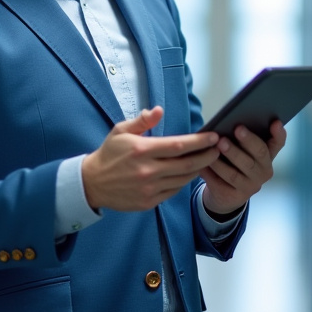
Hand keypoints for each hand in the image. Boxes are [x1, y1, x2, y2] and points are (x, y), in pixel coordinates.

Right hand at [82, 107, 221, 211]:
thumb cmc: (109, 153)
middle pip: (186, 164)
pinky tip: (188, 173)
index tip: (213, 137)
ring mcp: (149, 188)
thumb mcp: (121, 131)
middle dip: (206, 156)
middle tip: (218, 149)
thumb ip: (142, 121)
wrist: (92, 183)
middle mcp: (147, 171)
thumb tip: (159, 110)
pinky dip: (184, 182)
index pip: (178, 145)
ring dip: (198, 169)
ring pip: (183, 179)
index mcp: (142, 150)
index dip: (199, 142)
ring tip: (207, 160)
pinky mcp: (149, 201)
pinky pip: (173, 191)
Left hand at [200, 119, 286, 216]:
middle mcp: (264, 171)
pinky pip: (223, 182)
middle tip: (237, 128)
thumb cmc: (232, 163)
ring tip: (217, 145)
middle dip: (248, 140)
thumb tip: (229, 121)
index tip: (275, 121)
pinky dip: (213, 171)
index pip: (278, 143)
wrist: (225, 194)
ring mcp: (252, 185)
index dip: (278, 133)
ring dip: (229, 156)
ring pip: (239, 169)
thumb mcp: (240, 150)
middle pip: (259, 154)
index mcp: (268, 155)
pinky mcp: (237, 196)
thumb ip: (240, 138)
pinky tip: (204, 162)